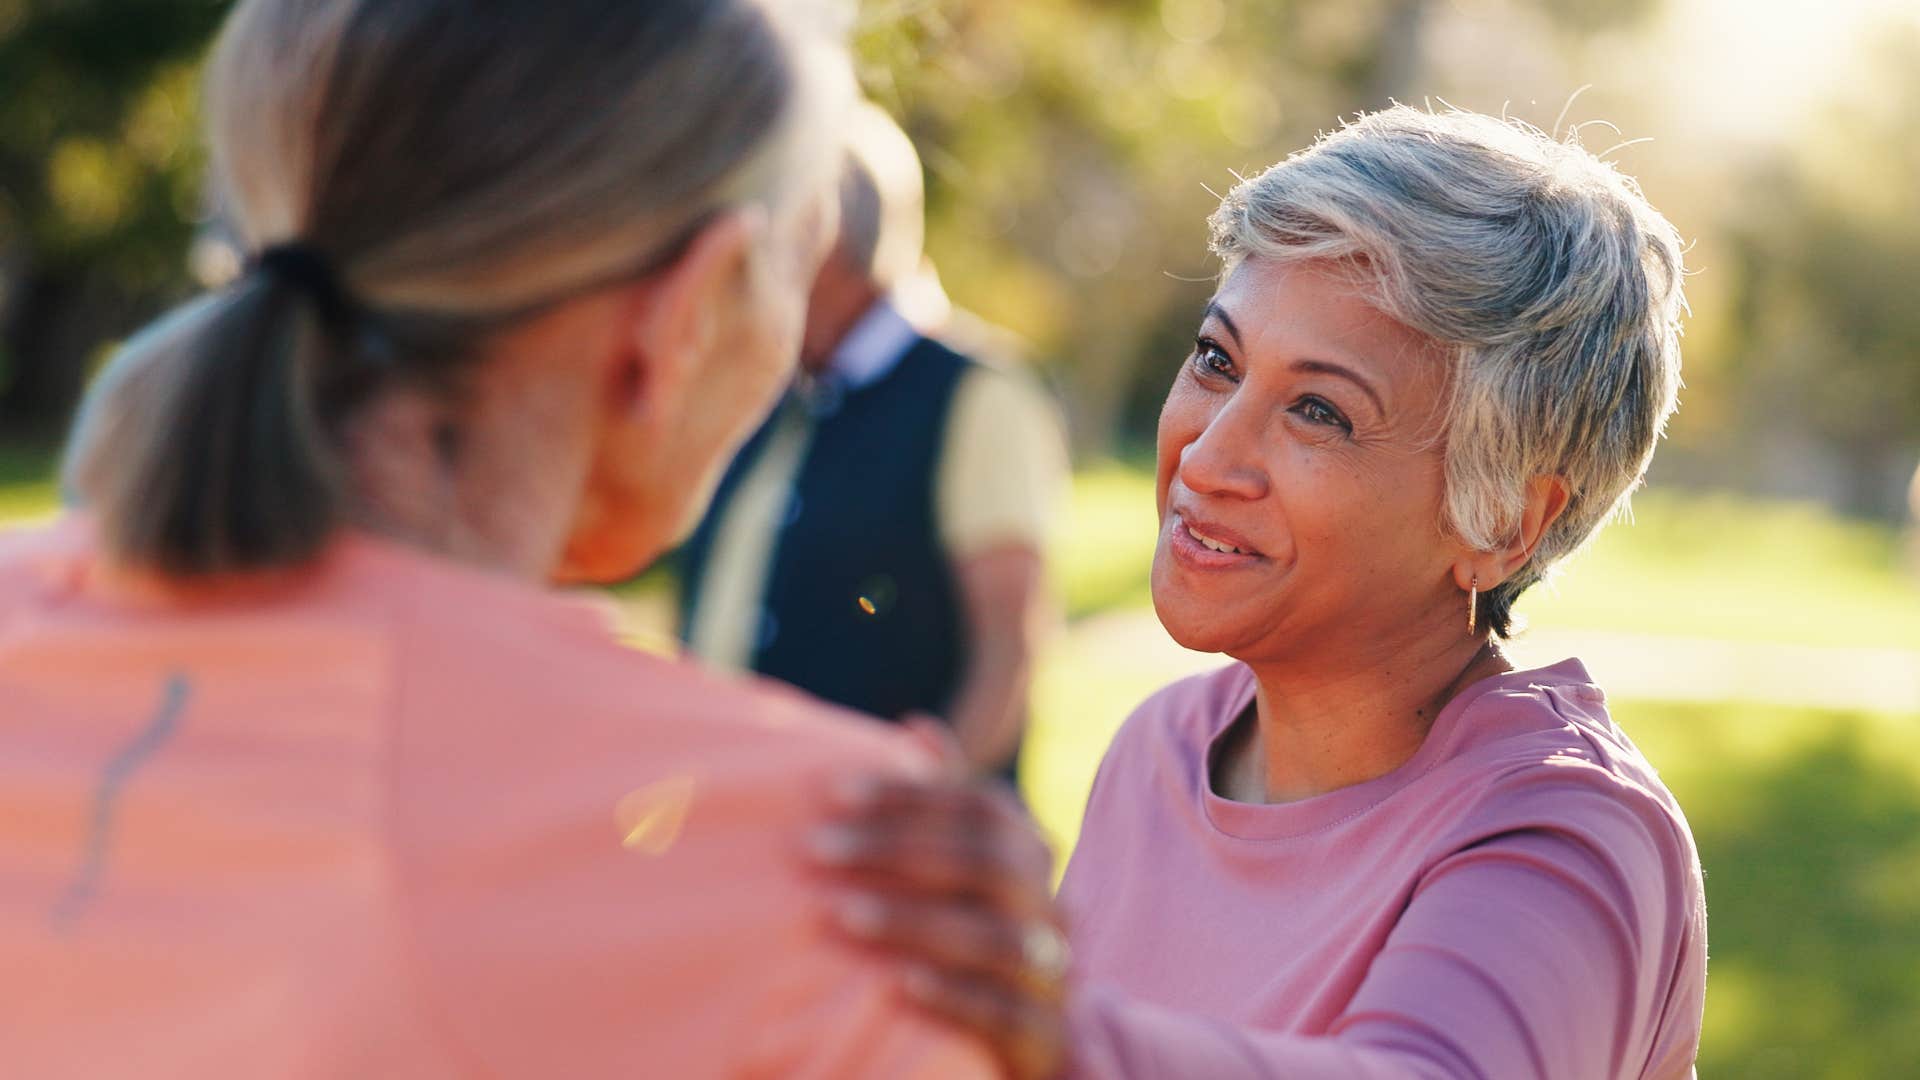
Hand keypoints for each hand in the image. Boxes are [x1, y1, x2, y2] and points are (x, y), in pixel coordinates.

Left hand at [809, 754, 1068, 1079]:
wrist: (1034, 1034)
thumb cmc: (979, 930)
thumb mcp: (966, 866)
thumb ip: (944, 802)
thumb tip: (918, 726)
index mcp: (1030, 853)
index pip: (978, 806)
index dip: (906, 794)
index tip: (830, 791)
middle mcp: (1050, 903)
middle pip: (987, 862)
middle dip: (898, 850)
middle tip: (816, 849)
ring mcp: (1052, 969)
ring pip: (996, 937)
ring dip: (914, 921)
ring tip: (843, 914)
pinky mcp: (1044, 1033)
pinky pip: (1004, 1011)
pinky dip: (953, 995)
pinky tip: (898, 985)